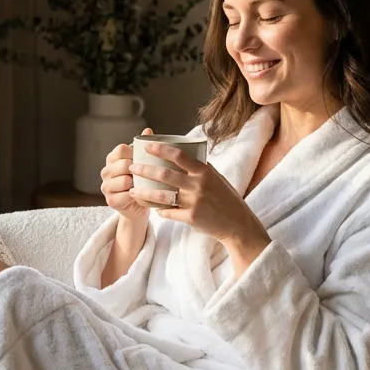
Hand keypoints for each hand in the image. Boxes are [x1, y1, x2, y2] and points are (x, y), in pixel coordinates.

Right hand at [100, 128, 154, 222]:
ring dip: (137, 184)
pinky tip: (139, 196)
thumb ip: (143, 148)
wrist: (138, 206)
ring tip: (143, 186)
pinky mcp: (110, 200)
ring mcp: (106, 186)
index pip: (121, 149)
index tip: (144, 160)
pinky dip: (135, 197)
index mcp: (112, 159)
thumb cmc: (140, 181)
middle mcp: (106, 171)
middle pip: (123, 164)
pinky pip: (125, 196)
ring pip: (124, 181)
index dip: (134, 154)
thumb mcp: (142, 163)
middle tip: (146, 176)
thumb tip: (148, 131)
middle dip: (137, 171)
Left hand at [128, 140, 269, 250]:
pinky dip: (159, 210)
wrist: (237, 224)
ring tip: (133, 189)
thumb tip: (183, 157)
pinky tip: (153, 208)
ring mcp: (194, 202)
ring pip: (161, 195)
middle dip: (145, 169)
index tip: (147, 146)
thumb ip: (200, 169)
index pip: (179, 155)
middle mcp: (198, 185)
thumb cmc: (226, 198)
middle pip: (165, 174)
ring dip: (144, 192)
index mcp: (204, 171)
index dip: (161, 149)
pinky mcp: (191, 218)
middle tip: (132, 167)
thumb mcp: (217, 178)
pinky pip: (168, 213)